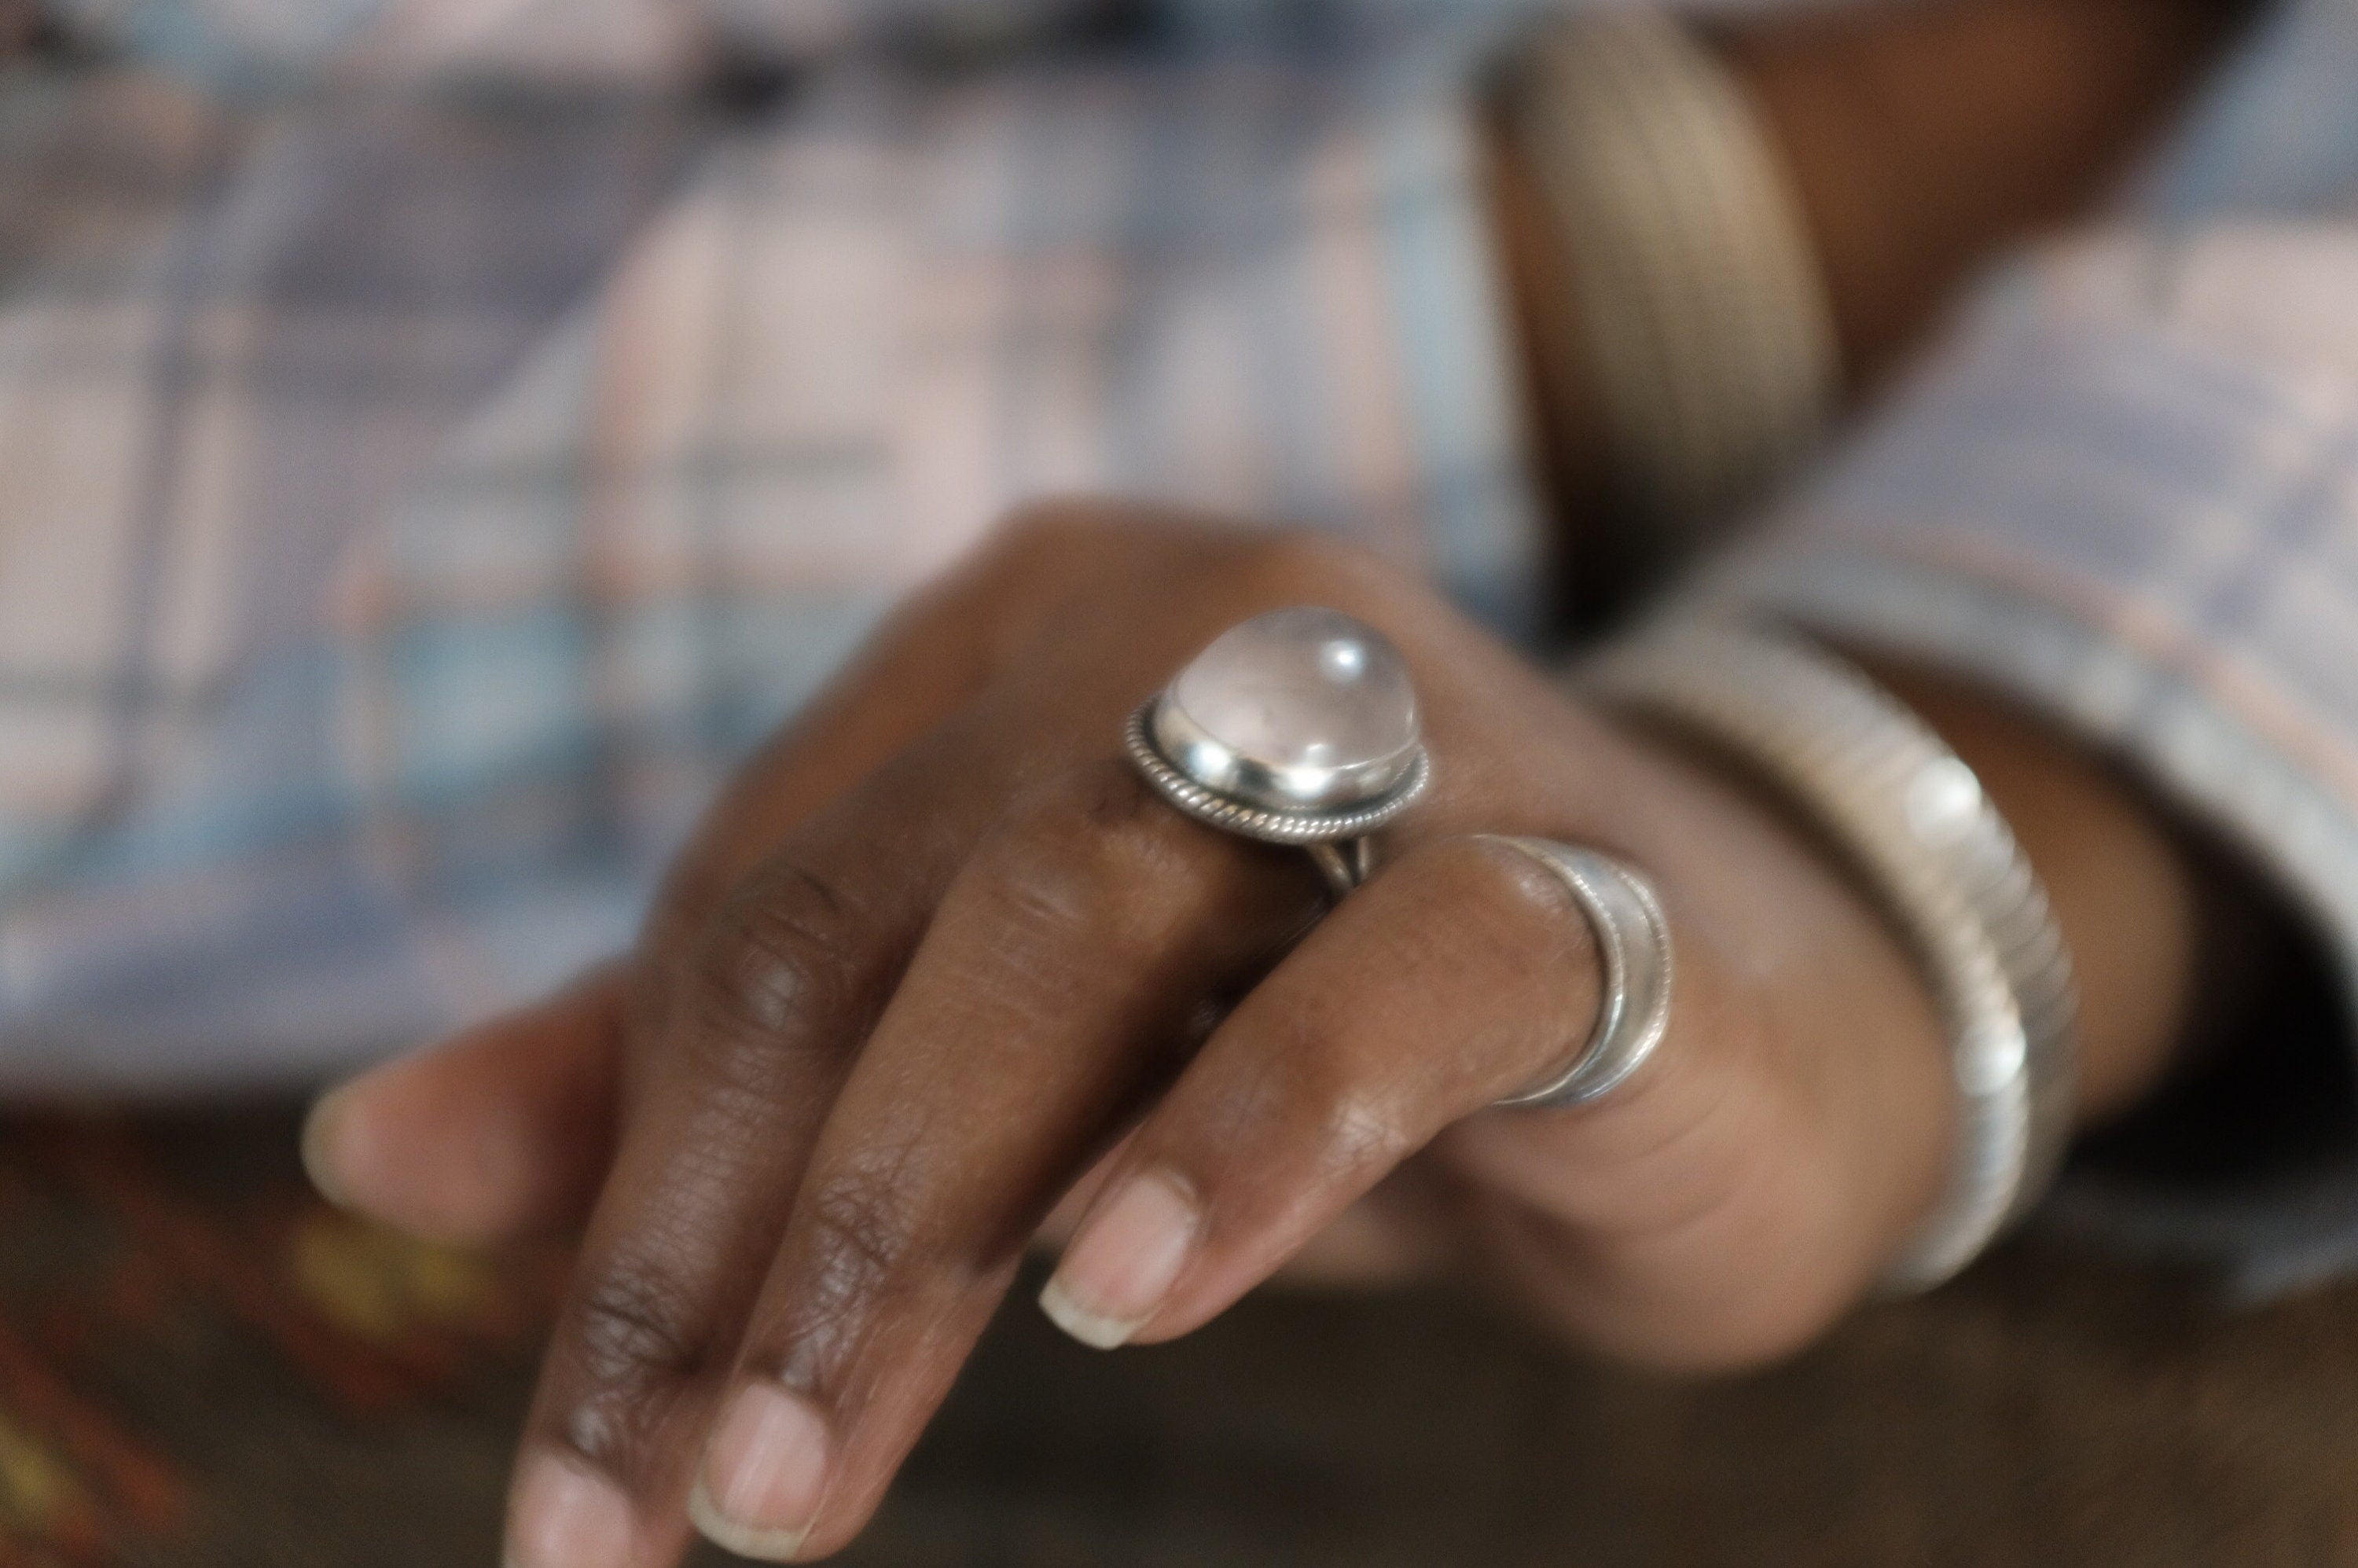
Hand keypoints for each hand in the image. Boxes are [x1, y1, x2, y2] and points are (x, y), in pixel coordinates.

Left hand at [310, 507, 1964, 1564]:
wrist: (1747, 1006)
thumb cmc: (1326, 1028)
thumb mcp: (1004, 1056)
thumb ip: (707, 1080)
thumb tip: (368, 1156)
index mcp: (1018, 640)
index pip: (756, 914)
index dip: (629, 1186)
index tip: (565, 1472)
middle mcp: (1182, 623)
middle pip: (876, 925)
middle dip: (731, 1237)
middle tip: (644, 1519)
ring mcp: (1394, 722)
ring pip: (1084, 930)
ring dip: (916, 1216)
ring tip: (792, 1477)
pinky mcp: (1580, 877)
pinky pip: (1402, 975)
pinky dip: (1248, 1130)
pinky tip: (1127, 1296)